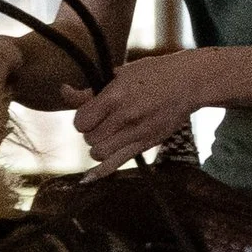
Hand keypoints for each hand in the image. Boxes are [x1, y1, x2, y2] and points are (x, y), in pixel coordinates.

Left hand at [68, 53, 205, 171]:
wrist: (187, 83)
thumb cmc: (153, 74)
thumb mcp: (121, 74)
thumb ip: (91, 90)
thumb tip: (64, 92)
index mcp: (115, 95)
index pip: (81, 121)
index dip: (82, 120)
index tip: (90, 114)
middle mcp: (124, 116)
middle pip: (89, 138)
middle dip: (91, 132)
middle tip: (102, 123)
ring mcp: (136, 132)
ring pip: (98, 153)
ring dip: (98, 147)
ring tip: (107, 137)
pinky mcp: (146, 143)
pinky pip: (115, 164)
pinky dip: (100, 172)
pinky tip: (90, 177)